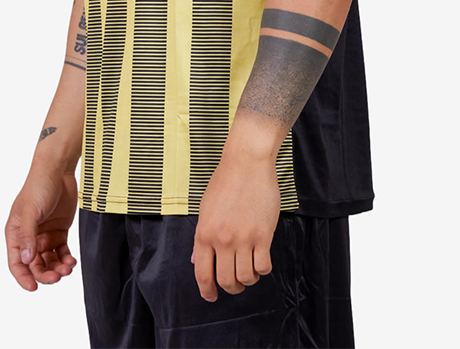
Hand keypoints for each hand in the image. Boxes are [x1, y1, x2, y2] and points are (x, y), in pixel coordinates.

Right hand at [5, 165, 78, 291]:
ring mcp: (44, 235)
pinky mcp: (59, 231)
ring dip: (57, 268)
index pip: (16, 262)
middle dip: (45, 274)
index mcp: (16, 233)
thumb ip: (28, 236)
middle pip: (34, 265)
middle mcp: (29, 237)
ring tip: (67, 268)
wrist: (58, 170)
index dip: (23, 277)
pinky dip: (66, 259)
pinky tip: (72, 261)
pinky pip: (61, 252)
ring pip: (49, 261)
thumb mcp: (30, 211)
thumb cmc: (38, 186)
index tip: (33, 287)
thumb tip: (27, 260)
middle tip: (57, 276)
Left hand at [191, 152, 280, 300]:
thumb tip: (196, 261)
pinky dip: (263, 269)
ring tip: (250, 270)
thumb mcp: (206, 209)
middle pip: (225, 281)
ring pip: (246, 277)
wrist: (247, 162)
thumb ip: (201, 237)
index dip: (206, 291)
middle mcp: (222, 240)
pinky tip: (261, 260)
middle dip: (231, 288)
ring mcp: (243, 238)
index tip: (211, 297)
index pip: (202, 273)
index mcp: (204, 233)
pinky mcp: (263, 235)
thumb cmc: (226, 181)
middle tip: (235, 285)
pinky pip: (263, 266)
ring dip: (248, 279)